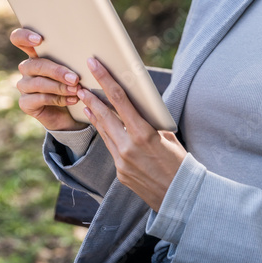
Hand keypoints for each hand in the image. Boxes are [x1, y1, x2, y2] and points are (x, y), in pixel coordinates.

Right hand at [11, 28, 83, 131]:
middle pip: (34, 64)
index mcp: (36, 53)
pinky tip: (73, 100)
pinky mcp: (25, 103)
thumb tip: (89, 55)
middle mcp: (27, 68)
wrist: (74, 113)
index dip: (24, 36)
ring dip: (59, 87)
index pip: (18, 38)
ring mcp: (24, 85)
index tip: (39, 40)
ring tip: (76, 89)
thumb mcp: (75, 68)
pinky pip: (40, 99)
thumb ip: (74, 58)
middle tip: (75, 78)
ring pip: (38, 83)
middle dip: (56, 71)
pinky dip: (58, 99)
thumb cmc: (75, 83)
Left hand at [78, 57, 186, 211]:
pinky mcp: (120, 173)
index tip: (95, 66)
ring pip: (104, 132)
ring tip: (85, 102)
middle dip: (91, 98)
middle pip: (104, 116)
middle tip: (81, 84)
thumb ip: (149, 121)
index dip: (106, 79)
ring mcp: (121, 162)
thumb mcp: (167, 135)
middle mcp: (128, 147)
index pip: (120, 100)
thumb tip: (136, 106)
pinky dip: (105, 134)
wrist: (180, 196)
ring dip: (94, 115)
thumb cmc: (179, 161)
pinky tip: (101, 125)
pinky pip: (110, 148)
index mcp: (143, 133)